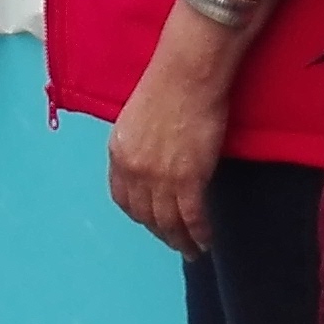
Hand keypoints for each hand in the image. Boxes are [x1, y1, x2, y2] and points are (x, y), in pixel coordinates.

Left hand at [107, 39, 234, 258]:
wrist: (188, 73)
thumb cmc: (167, 83)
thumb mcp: (136, 117)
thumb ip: (139, 145)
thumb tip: (151, 161)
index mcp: (118, 152)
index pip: (122, 198)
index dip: (138, 214)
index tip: (150, 221)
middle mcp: (134, 170)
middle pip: (145, 215)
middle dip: (159, 232)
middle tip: (174, 240)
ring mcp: (160, 178)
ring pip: (167, 222)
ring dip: (180, 240)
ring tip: (190, 249)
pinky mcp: (188, 179)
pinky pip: (192, 217)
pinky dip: (198, 233)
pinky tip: (205, 241)